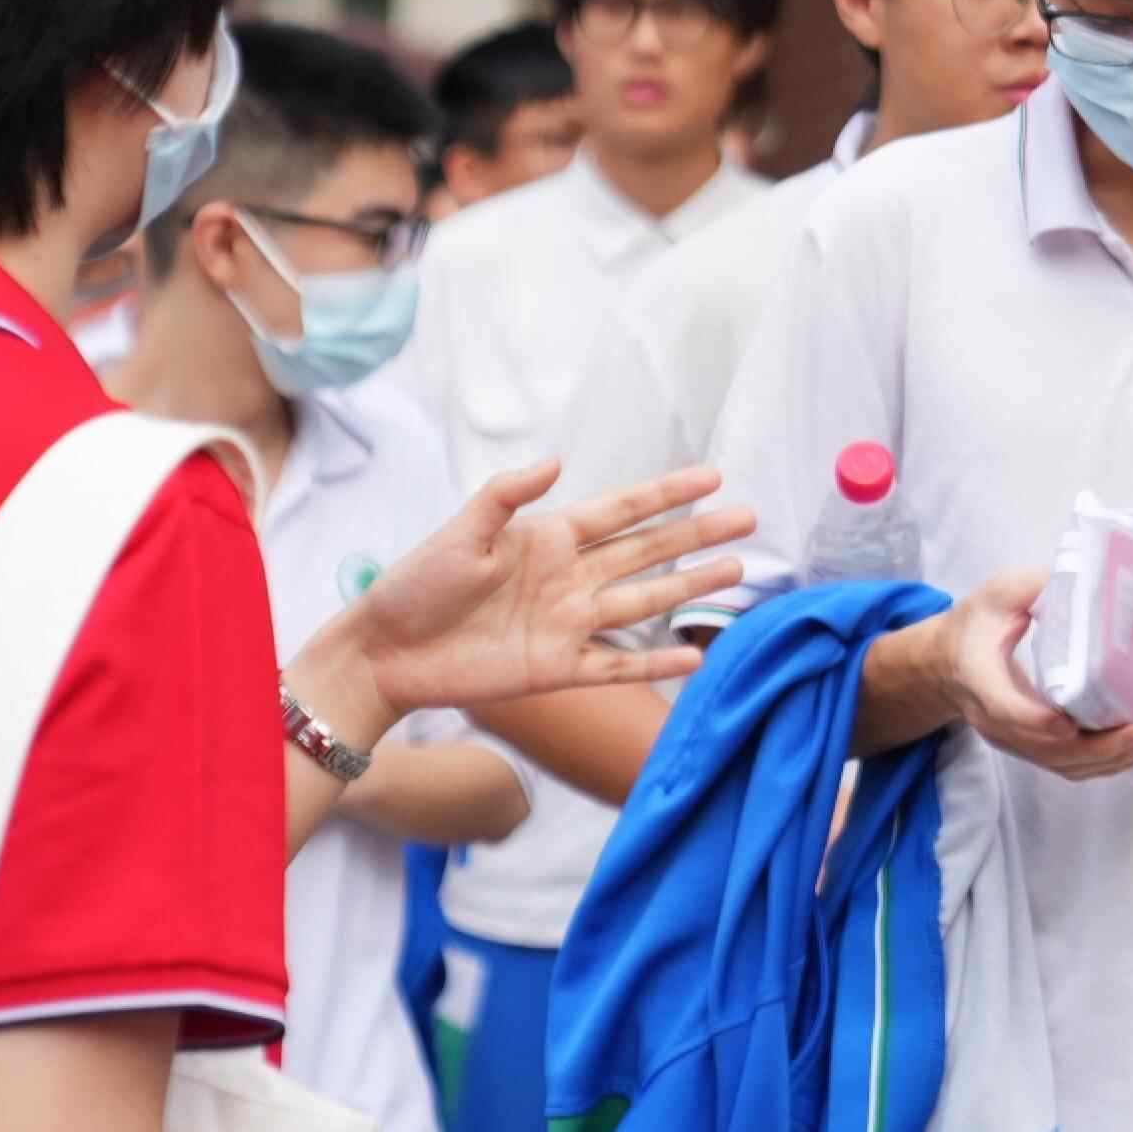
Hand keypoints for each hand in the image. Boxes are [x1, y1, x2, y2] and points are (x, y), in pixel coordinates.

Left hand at [349, 461, 754, 715]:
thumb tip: (556, 462)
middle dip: (697, 534)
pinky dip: (655, 663)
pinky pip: (616, 664)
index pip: (622, 510)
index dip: (667, 493)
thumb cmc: (415, 586)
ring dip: (689, 587)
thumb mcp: (459, 533)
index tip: (712, 477)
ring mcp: (568, 624)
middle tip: (747, 519)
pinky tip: (694, 657)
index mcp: (548, 538)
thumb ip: (505, 497)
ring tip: (737, 572)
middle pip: (647, 551)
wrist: (385, 653)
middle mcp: (569, 578)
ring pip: (643, 601)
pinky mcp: (557, 668)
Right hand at [940, 570, 1132, 781]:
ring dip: (1109, 759)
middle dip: (1098, 747)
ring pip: (1061, 764)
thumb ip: (1037, 587)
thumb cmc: (976, 624)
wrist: (947, 662)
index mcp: (979, 677)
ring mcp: (1014, 739)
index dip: (1036, 720)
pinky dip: (1104, 763)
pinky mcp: (1031, 747)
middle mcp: (995, 719)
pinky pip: (1068, 766)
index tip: (1069, 724)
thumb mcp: (998, 593)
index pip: (1004, 708)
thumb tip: (1089, 580)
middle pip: (1046, 749)